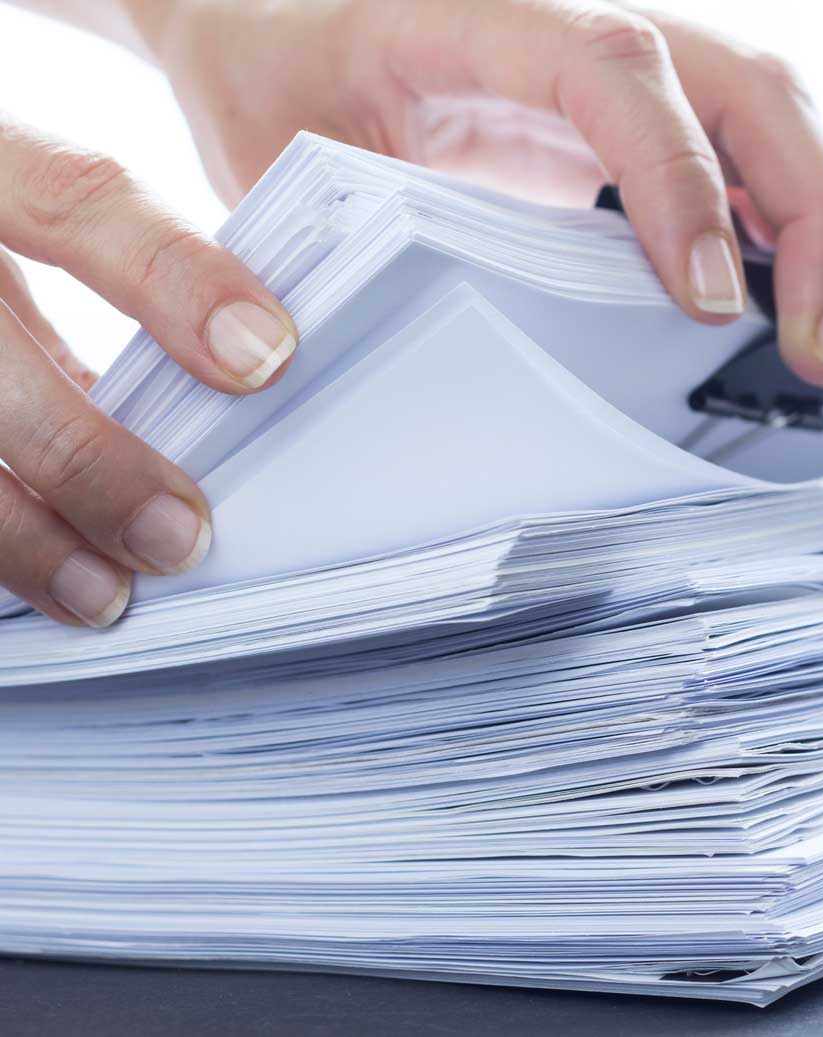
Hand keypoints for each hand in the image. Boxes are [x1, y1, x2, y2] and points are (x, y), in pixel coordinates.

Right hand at [0, 116, 297, 626]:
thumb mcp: (21, 202)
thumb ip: (114, 266)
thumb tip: (244, 376)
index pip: (78, 195)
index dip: (174, 278)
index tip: (266, 357)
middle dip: (86, 459)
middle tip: (178, 537)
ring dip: (19, 535)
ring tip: (105, 597)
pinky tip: (33, 587)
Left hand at [139, 0, 822, 392]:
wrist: (284, 26)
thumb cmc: (279, 87)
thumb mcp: (277, 155)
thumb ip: (322, 230)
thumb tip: (331, 354)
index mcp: (493, 19)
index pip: (618, 72)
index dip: (681, 180)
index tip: (708, 303)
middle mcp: (595, 33)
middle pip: (752, 93)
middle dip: (813, 228)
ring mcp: (647, 76)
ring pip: (788, 129)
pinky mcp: (667, 126)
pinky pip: (774, 165)